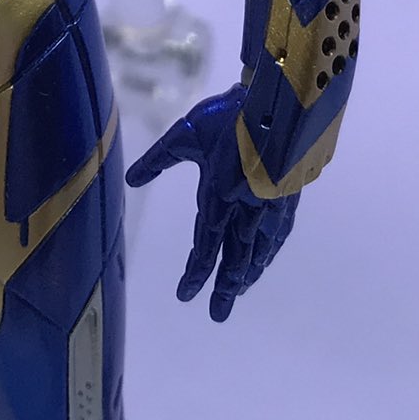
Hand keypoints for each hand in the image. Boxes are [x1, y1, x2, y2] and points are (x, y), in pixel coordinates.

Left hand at [125, 85, 298, 322]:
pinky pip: (277, 235)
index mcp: (218, 196)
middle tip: (217, 316)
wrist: (281, 103)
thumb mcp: (184, 135)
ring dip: (247, 274)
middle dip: (224, 288)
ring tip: (236, 292)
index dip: (195, 273)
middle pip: (234, 259)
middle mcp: (245, 209)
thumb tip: (131, 180)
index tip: (185, 295)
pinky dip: (268, 252)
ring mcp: (270, 206)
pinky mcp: (288, 197)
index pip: (204, 246)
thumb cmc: (227, 116)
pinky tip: (264, 258)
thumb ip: (157, 160)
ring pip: (258, 251)